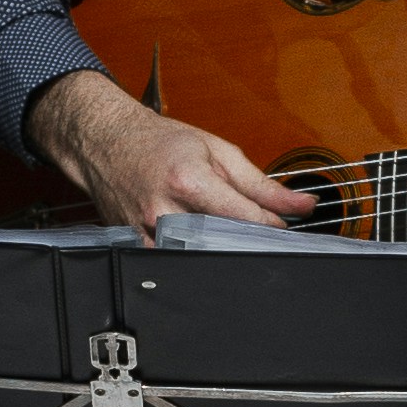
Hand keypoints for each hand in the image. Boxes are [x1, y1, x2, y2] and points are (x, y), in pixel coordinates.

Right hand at [25, 67, 312, 237]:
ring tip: (229, 239)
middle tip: (261, 237)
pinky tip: (200, 244)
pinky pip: (175, 264)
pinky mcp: (136, 247)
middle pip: (224, 244)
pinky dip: (195, 257)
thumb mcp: (217, 150)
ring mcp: (146, 234)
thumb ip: (261, 183)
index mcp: (187, 181)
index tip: (286, 227)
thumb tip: (301, 206)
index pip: (244, 218)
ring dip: (222, 253)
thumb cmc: (159, 142)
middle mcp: (164, 211)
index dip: (272, 226)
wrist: (105, 142)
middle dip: (249, 244)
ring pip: (200, 260)